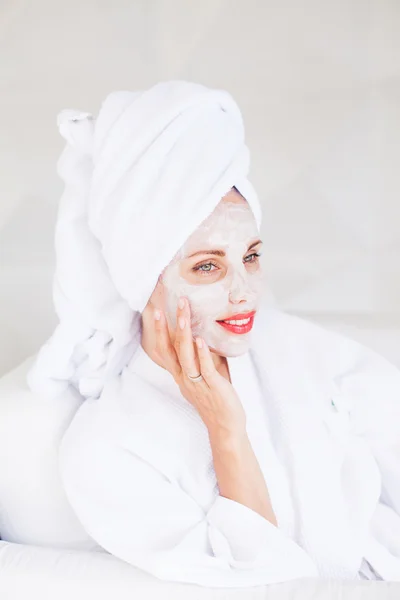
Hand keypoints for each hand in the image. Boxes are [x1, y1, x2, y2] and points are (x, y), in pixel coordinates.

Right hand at [150, 297, 246, 435]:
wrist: (225, 427)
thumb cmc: (216, 399)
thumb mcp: (204, 375)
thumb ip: (202, 357)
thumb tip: (205, 335)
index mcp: (181, 375)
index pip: (165, 350)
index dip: (160, 332)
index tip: (157, 312)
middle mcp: (185, 378)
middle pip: (170, 351)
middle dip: (166, 329)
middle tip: (162, 309)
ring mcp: (198, 383)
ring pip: (186, 357)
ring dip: (184, 336)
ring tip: (183, 318)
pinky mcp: (213, 387)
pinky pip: (205, 369)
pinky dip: (202, 354)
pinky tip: (201, 340)